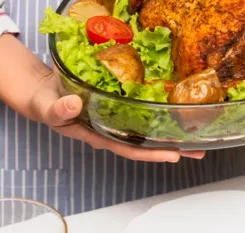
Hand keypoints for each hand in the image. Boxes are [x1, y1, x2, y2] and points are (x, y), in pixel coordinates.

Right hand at [29, 70, 204, 162]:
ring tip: (196, 130)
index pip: (129, 148)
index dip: (151, 153)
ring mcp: (117, 115)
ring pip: (148, 126)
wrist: (44, 89)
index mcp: (98, 133)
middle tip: (199, 148)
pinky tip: (174, 103)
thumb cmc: (47, 101)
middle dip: (172, 146)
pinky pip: (142, 106)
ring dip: (170, 127)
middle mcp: (112, 128)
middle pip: (146, 141)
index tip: (174, 154)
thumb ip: (58, 109)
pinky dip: (158, 106)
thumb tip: (72, 105)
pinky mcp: (119, 101)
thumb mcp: (48, 106)